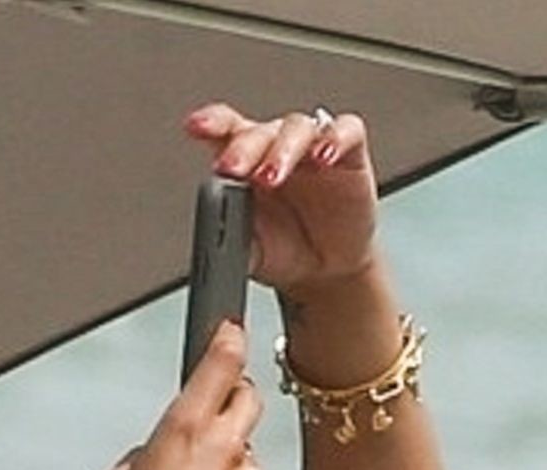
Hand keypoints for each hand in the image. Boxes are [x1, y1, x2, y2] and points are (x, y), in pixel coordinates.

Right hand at [97, 321, 270, 469]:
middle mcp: (226, 446)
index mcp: (186, 426)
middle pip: (248, 395)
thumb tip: (161, 453)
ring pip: (246, 454)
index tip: (230, 330)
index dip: (228, 338)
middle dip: (232, 399)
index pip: (222, 358)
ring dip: (227, 465)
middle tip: (210, 419)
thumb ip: (145, 452)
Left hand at [183, 104, 377, 298]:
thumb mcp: (252, 253)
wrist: (324, 270)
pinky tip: (324, 156)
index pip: (226, 131)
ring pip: (297, 127)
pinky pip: (346, 131)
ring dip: (283, 149)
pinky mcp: (350, 152)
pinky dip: (336, 137)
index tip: (196, 126)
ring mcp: (311, 147)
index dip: (212, 123)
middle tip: (233, 169)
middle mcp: (276, 147)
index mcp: (246, 164)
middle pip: (258, 131)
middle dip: (244, 148)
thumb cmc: (283, 251)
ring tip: (273, 175)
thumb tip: (216, 239)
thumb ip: (233, 240)